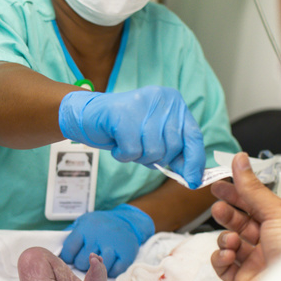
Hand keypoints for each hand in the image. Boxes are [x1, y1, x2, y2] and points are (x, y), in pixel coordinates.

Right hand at [58, 87, 205, 188]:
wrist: (86, 115)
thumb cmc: (122, 129)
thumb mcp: (152, 138)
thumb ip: (172, 152)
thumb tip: (191, 176)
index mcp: (174, 102)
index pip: (193, 136)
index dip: (194, 161)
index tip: (193, 181)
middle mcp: (162, 99)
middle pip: (173, 147)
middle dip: (156, 158)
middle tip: (138, 150)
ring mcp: (143, 104)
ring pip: (153, 151)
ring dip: (137, 156)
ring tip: (126, 143)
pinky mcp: (123, 114)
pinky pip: (132, 150)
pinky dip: (123, 155)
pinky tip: (116, 142)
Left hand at [59, 204, 153, 278]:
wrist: (127, 221)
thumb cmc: (100, 224)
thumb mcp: (83, 222)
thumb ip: (70, 234)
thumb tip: (56, 251)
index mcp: (85, 229)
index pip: (68, 251)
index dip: (68, 257)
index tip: (71, 257)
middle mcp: (98, 236)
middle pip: (81, 262)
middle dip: (81, 263)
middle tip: (86, 258)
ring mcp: (113, 245)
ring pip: (97, 268)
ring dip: (95, 269)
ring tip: (96, 262)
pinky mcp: (126, 254)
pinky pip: (114, 271)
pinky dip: (110, 271)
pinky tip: (108, 264)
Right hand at [210, 153, 280, 280]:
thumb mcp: (275, 211)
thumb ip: (252, 187)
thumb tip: (240, 160)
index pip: (254, 204)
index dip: (236, 193)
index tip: (219, 185)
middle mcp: (269, 243)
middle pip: (240, 223)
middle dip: (227, 214)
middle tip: (218, 208)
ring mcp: (256, 263)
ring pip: (229, 244)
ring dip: (225, 238)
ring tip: (230, 239)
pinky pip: (224, 267)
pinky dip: (220, 259)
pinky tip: (227, 255)